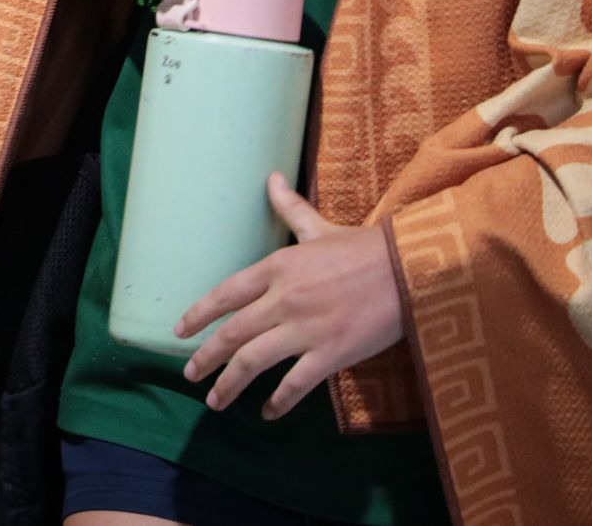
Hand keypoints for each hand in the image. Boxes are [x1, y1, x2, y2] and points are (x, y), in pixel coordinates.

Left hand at [178, 173, 403, 419]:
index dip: (199, 314)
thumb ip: (290, 209)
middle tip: (189, 374)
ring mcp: (306, 328)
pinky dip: (278, 402)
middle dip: (206, 357)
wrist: (411, 268)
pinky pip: (296, 384)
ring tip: (215, 401)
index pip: (226, 294)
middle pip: (232, 333)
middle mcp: (284, 298)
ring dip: (230, 384)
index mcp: (277, 268)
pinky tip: (268, 414)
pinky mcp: (332, 353)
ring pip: (254, 361)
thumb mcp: (320, 228)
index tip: (180, 332)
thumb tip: (270, 177)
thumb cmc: (365, 249)